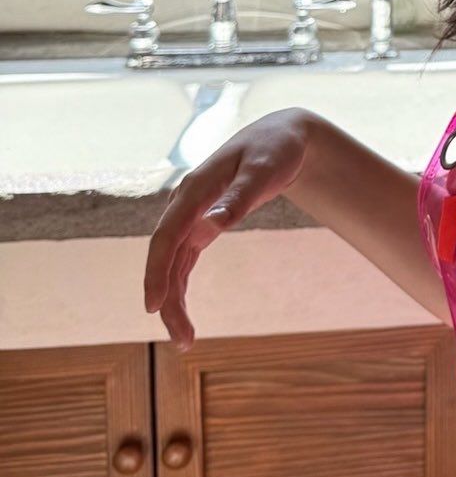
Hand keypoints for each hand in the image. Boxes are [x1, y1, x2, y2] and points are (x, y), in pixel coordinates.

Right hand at [143, 111, 312, 349]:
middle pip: (165, 256)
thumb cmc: (275, 151)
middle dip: (167, 298)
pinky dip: (180, 284)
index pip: (167, 235)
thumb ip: (238, 199)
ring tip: (185, 339)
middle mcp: (186, 203)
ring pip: (172, 262)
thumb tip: (209, 227)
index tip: (154, 307)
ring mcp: (190, 214)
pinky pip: (183, 259)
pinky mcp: (200, 223)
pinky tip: (181, 312)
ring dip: (173, 298)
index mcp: (196, 189)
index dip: (157, 271)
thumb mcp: (264, 171)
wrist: (280, 136)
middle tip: (183, 340)